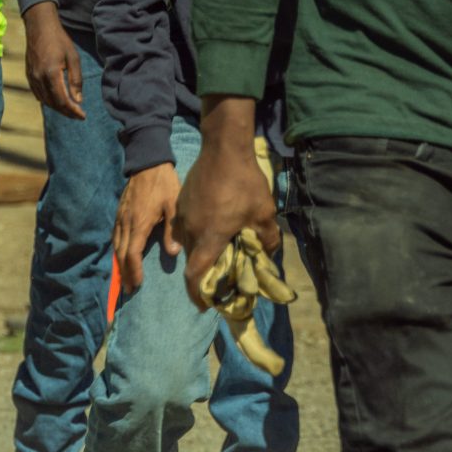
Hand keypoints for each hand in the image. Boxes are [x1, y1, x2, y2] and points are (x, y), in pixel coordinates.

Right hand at [22, 0, 83, 118]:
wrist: (40, 27)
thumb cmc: (60, 40)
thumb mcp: (73, 58)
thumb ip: (76, 80)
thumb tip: (78, 100)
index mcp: (51, 74)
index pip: (62, 101)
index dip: (73, 111)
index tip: (83, 116)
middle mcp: (39, 78)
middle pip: (53, 104)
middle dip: (67, 112)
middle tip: (79, 115)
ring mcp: (32, 77)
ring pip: (45, 101)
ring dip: (58, 108)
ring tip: (70, 109)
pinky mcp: (29, 75)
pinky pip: (38, 94)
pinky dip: (48, 100)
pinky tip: (57, 100)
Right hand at [114, 162, 181, 290]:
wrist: (148, 161)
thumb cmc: (164, 183)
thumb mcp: (174, 204)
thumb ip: (172, 230)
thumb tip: (173, 253)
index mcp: (139, 223)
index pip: (132, 254)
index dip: (133, 271)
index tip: (136, 285)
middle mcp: (126, 223)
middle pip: (121, 254)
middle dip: (124, 273)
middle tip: (128, 290)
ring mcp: (120, 217)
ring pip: (116, 246)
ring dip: (119, 264)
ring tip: (124, 278)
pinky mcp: (120, 212)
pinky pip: (115, 236)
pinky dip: (117, 250)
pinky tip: (122, 256)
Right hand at [173, 98, 280, 310]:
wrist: (224, 148)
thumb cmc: (245, 182)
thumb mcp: (264, 213)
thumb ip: (268, 239)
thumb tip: (269, 253)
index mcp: (209, 237)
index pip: (195, 275)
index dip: (197, 294)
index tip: (205, 303)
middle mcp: (191, 230)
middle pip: (192, 260)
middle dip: (203, 273)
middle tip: (219, 276)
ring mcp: (183, 215)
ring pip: (187, 243)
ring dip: (200, 251)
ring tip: (218, 248)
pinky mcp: (182, 201)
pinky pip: (185, 226)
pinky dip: (196, 232)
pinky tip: (213, 223)